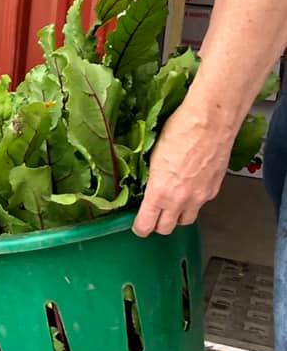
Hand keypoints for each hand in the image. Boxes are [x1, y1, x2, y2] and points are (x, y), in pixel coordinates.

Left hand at [133, 100, 231, 236]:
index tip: (138, 224)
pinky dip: (194, 202)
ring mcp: (200, 197)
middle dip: (157, 225)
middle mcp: (180, 199)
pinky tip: (190, 188)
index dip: (140, 228)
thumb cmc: (181, 130)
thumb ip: (150, 178)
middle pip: (166, 229)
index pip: (146, 225)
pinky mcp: (214, 189)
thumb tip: (146, 185)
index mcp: (159, 192)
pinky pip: (201, 205)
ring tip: (172, 204)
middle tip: (154, 215)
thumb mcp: (153, 154)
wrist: (211, 120)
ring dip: (177, 216)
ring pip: (186, 220)